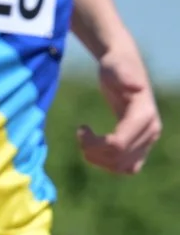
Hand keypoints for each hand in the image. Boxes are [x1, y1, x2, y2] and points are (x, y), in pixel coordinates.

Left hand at [80, 39, 159, 174]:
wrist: (123, 69)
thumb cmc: (116, 67)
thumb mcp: (115, 68)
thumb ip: (124, 77)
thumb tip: (137, 87)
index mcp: (145, 115)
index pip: (119, 144)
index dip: (94, 143)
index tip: (80, 128)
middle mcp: (152, 130)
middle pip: (119, 158)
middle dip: (94, 150)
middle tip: (81, 133)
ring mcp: (148, 140)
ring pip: (124, 167)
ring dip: (100, 160)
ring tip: (87, 140)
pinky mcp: (141, 145)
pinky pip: (127, 167)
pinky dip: (108, 164)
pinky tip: (95, 148)